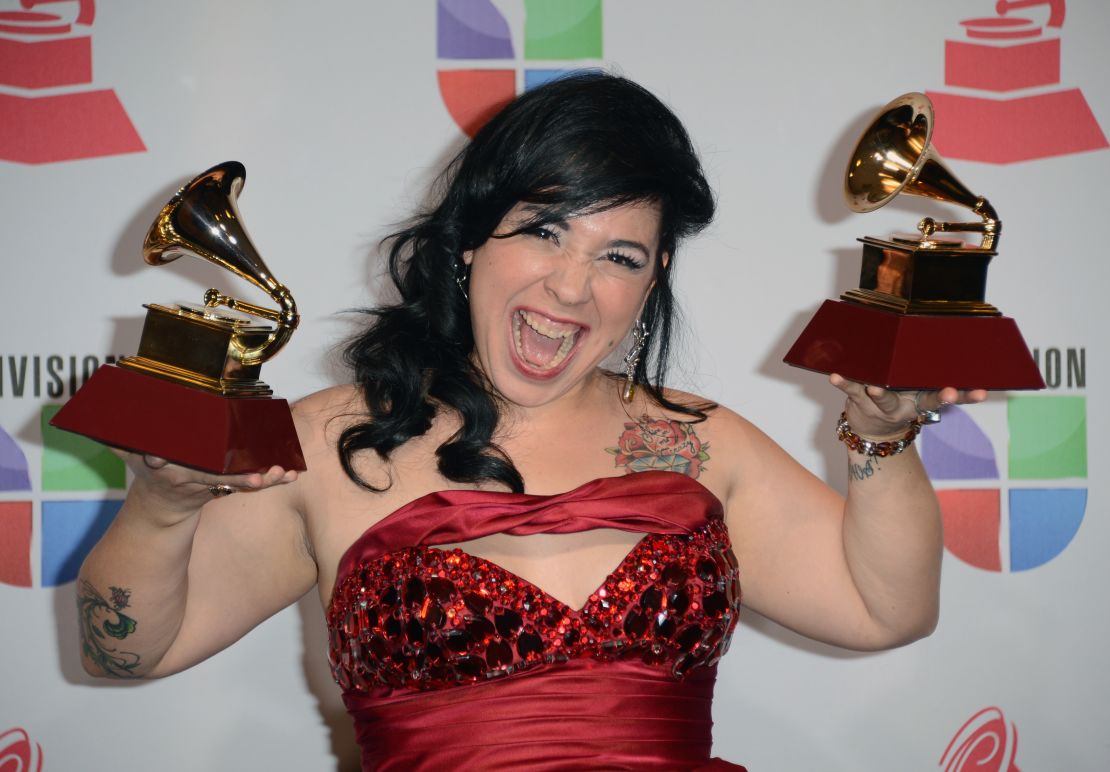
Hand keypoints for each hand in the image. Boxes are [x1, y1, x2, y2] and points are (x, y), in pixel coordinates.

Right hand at [113, 449, 298, 522]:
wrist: (159, 510)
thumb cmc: (148, 468)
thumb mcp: (129, 451)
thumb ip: (119, 432)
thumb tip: (101, 402)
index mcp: (160, 461)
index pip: (170, 459)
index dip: (175, 460)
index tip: (172, 462)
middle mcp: (184, 474)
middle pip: (213, 474)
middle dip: (237, 475)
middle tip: (259, 475)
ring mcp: (205, 483)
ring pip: (235, 482)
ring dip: (260, 477)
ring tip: (281, 473)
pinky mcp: (221, 488)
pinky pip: (247, 483)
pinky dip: (270, 479)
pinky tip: (290, 474)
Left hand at [829, 374, 986, 438]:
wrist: (870, 430)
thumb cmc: (896, 398)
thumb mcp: (914, 389)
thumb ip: (926, 370)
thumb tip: (948, 336)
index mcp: (922, 399)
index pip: (948, 397)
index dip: (965, 395)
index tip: (980, 392)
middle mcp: (906, 405)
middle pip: (925, 402)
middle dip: (939, 397)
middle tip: (948, 393)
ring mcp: (883, 405)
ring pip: (884, 398)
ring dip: (881, 393)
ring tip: (876, 388)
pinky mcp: (860, 401)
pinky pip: (851, 390)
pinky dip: (843, 382)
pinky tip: (835, 374)